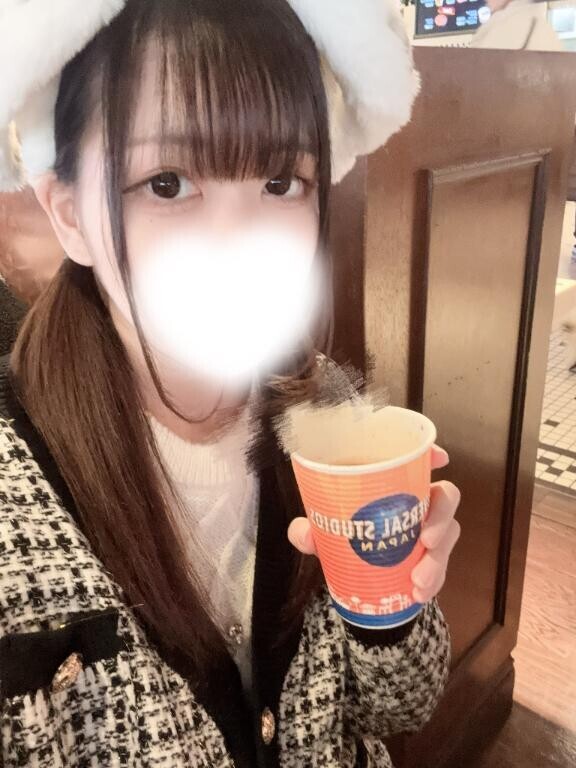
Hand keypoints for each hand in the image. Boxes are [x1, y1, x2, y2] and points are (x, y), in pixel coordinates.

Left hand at [287, 445, 461, 603]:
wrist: (356, 574)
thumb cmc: (344, 533)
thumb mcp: (324, 531)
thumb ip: (310, 530)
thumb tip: (303, 533)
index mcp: (393, 481)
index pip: (417, 459)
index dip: (431, 454)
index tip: (441, 459)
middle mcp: (418, 500)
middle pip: (446, 495)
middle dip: (441, 516)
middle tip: (426, 540)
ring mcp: (430, 527)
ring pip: (448, 532)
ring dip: (437, 558)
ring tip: (418, 581)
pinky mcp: (434, 555)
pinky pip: (442, 565)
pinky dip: (434, 580)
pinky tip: (419, 594)